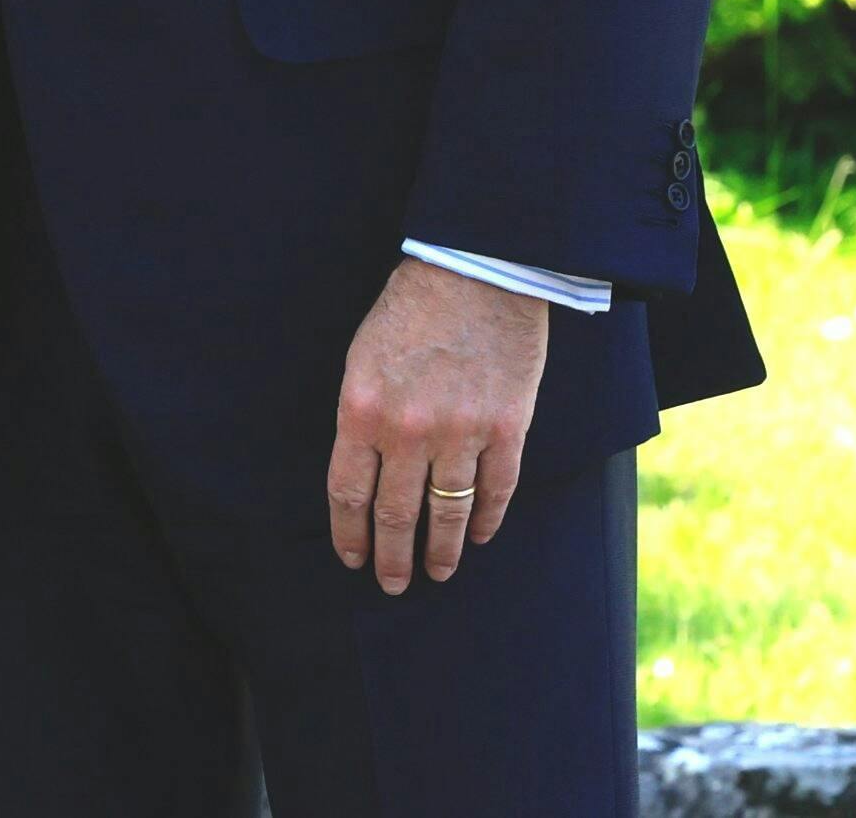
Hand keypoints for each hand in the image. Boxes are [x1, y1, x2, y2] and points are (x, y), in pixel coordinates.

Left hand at [325, 259, 549, 593]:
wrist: (476, 272)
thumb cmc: (409, 308)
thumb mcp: (362, 358)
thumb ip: (362, 416)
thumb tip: (364, 470)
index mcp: (361, 410)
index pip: (347, 493)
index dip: (349, 533)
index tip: (352, 558)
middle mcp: (407, 431)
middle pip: (395, 514)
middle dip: (392, 557)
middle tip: (391, 584)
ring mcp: (461, 434)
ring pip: (447, 513)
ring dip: (440, 550)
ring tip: (436, 573)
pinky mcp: (507, 429)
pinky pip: (495, 491)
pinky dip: (485, 520)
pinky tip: (477, 536)